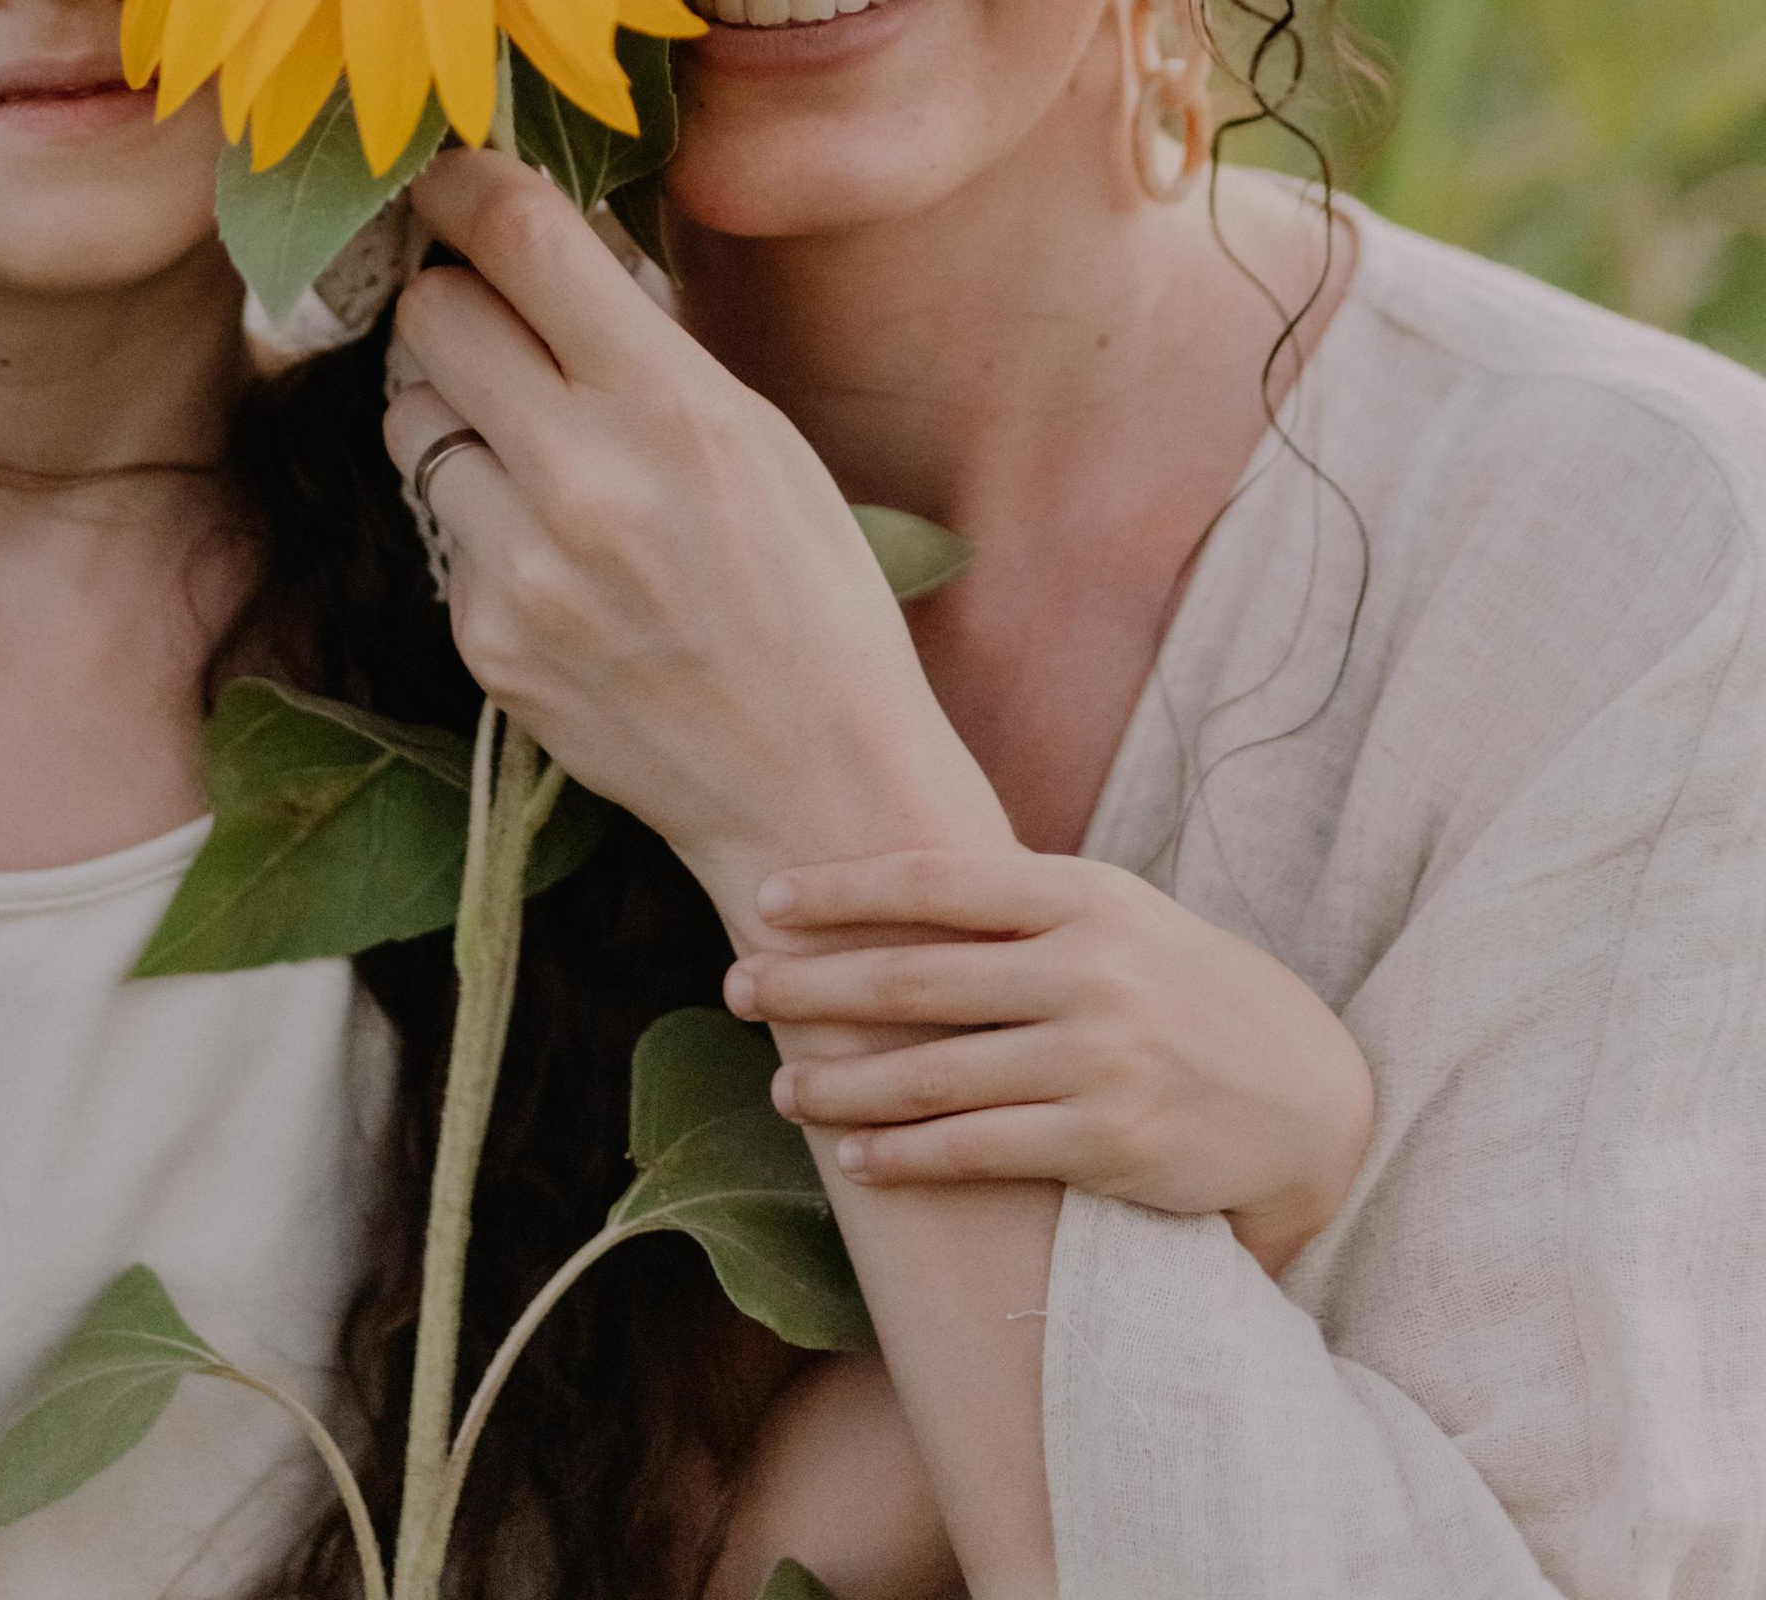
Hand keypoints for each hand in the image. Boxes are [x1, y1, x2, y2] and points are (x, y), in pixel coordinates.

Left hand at [381, 148, 1006, 925]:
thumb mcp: (759, 436)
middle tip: (491, 315)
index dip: (464, 187)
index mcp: (669, 404)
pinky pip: (440, 531)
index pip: (520, 240)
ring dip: (455, 413)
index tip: (443, 176)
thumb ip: (643, 346)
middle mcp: (581, 475)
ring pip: (411, 419)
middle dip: (454, 298)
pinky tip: (556, 561)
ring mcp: (519, 566)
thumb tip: (545, 252)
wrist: (811, 783)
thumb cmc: (812, 595)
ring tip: (531, 451)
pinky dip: (480, 525)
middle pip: (431, 314)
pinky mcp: (483, 639)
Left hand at [724, 842, 1375, 1276]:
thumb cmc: (1184, 992)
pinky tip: (859, 1160)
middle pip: (914, 978)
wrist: (1308, 1095)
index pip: (936, 883)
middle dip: (811, 985)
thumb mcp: (1118, 919)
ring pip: (933, 1073)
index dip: (842, 890)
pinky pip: (980, 1150)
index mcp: (1084, 895)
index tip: (766, 899)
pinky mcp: (1108, 1143)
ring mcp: (1099, 1058)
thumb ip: (1023, 908)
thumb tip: (890, 890)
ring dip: (842, 1085)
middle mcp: (1088, 968)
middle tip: (736, 988)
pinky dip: (907, 1156)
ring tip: (783, 1087)